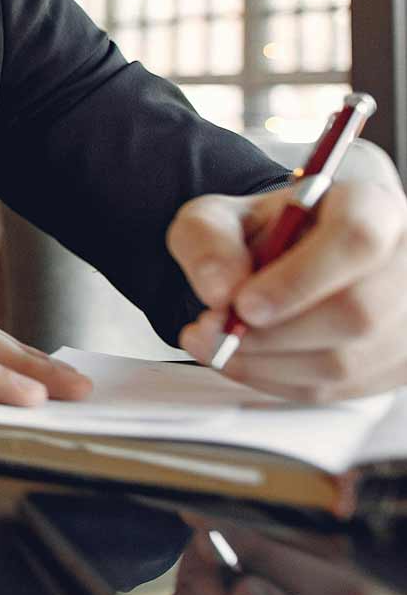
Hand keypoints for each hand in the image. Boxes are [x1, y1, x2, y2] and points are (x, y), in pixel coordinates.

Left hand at [168, 147, 406, 400]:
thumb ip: (208, 240)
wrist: (291, 254)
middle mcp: (404, 260)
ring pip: (348, 360)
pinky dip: (280, 381)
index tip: (243, 304)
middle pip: (357, 311)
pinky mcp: (396, 362)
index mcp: (369, 205)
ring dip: (268, 363)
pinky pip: (340, 389)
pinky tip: (244, 361)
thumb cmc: (264, 231)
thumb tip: (220, 292)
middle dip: (273, 333)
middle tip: (214, 329)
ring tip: (216, 344)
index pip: (355, 240)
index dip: (298, 280)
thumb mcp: (218, 216)